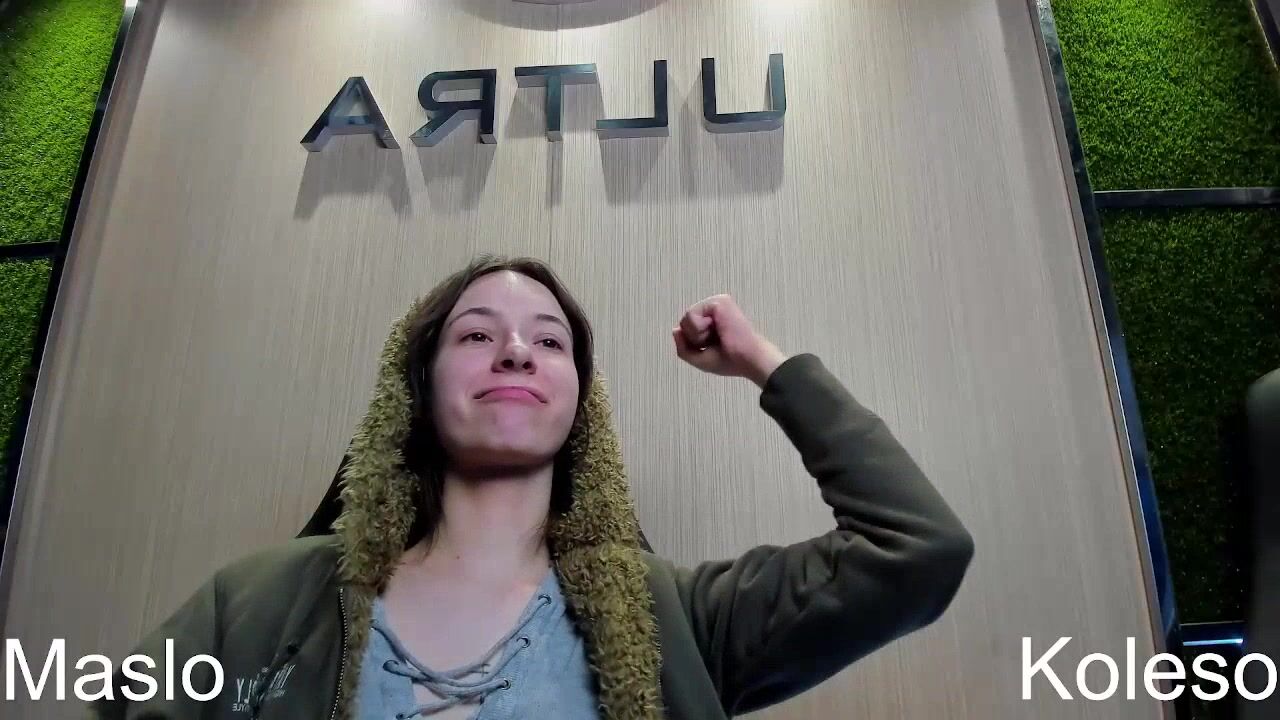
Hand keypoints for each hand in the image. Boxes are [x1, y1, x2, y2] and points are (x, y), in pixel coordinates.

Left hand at [672, 294, 788, 387]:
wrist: (747, 359)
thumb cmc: (730, 360)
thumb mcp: (699, 358)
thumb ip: (683, 347)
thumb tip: (675, 330)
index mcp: (712, 321)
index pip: (687, 328)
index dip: (693, 343)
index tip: (713, 347)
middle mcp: (713, 310)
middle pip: (684, 322)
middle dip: (694, 339)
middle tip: (715, 343)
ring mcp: (716, 303)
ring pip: (686, 318)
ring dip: (697, 335)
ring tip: (717, 336)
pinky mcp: (717, 301)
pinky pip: (691, 314)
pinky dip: (699, 329)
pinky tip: (717, 329)